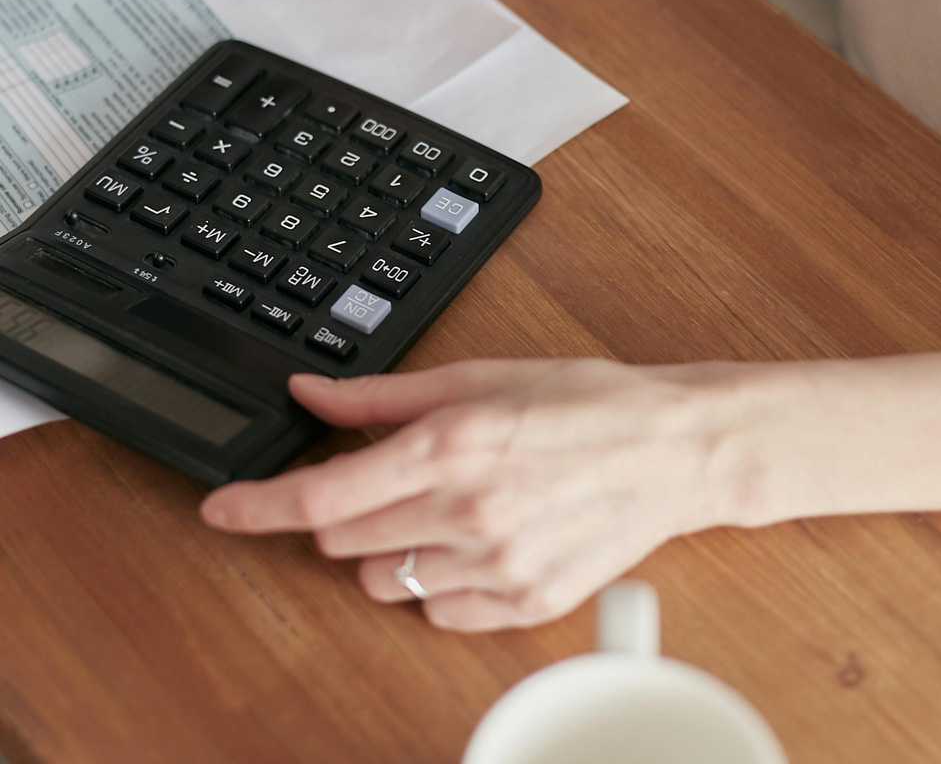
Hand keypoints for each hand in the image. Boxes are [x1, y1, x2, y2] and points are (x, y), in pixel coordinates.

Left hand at [200, 358, 746, 630]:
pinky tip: (480, 540)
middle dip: (342, 511)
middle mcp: (465, 513)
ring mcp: (496, 568)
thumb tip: (311, 395)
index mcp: (448, 447)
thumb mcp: (479, 377)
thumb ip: (381, 395)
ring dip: (390, 547)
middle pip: (341, 541)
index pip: (320, 496)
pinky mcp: (523, 605)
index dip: (256, 506)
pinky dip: (441, 579)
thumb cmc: (585, 404)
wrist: (671, 451)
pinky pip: (440, 611)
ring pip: (385, 581)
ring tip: (442, 509)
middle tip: (388, 478)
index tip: (222, 509)